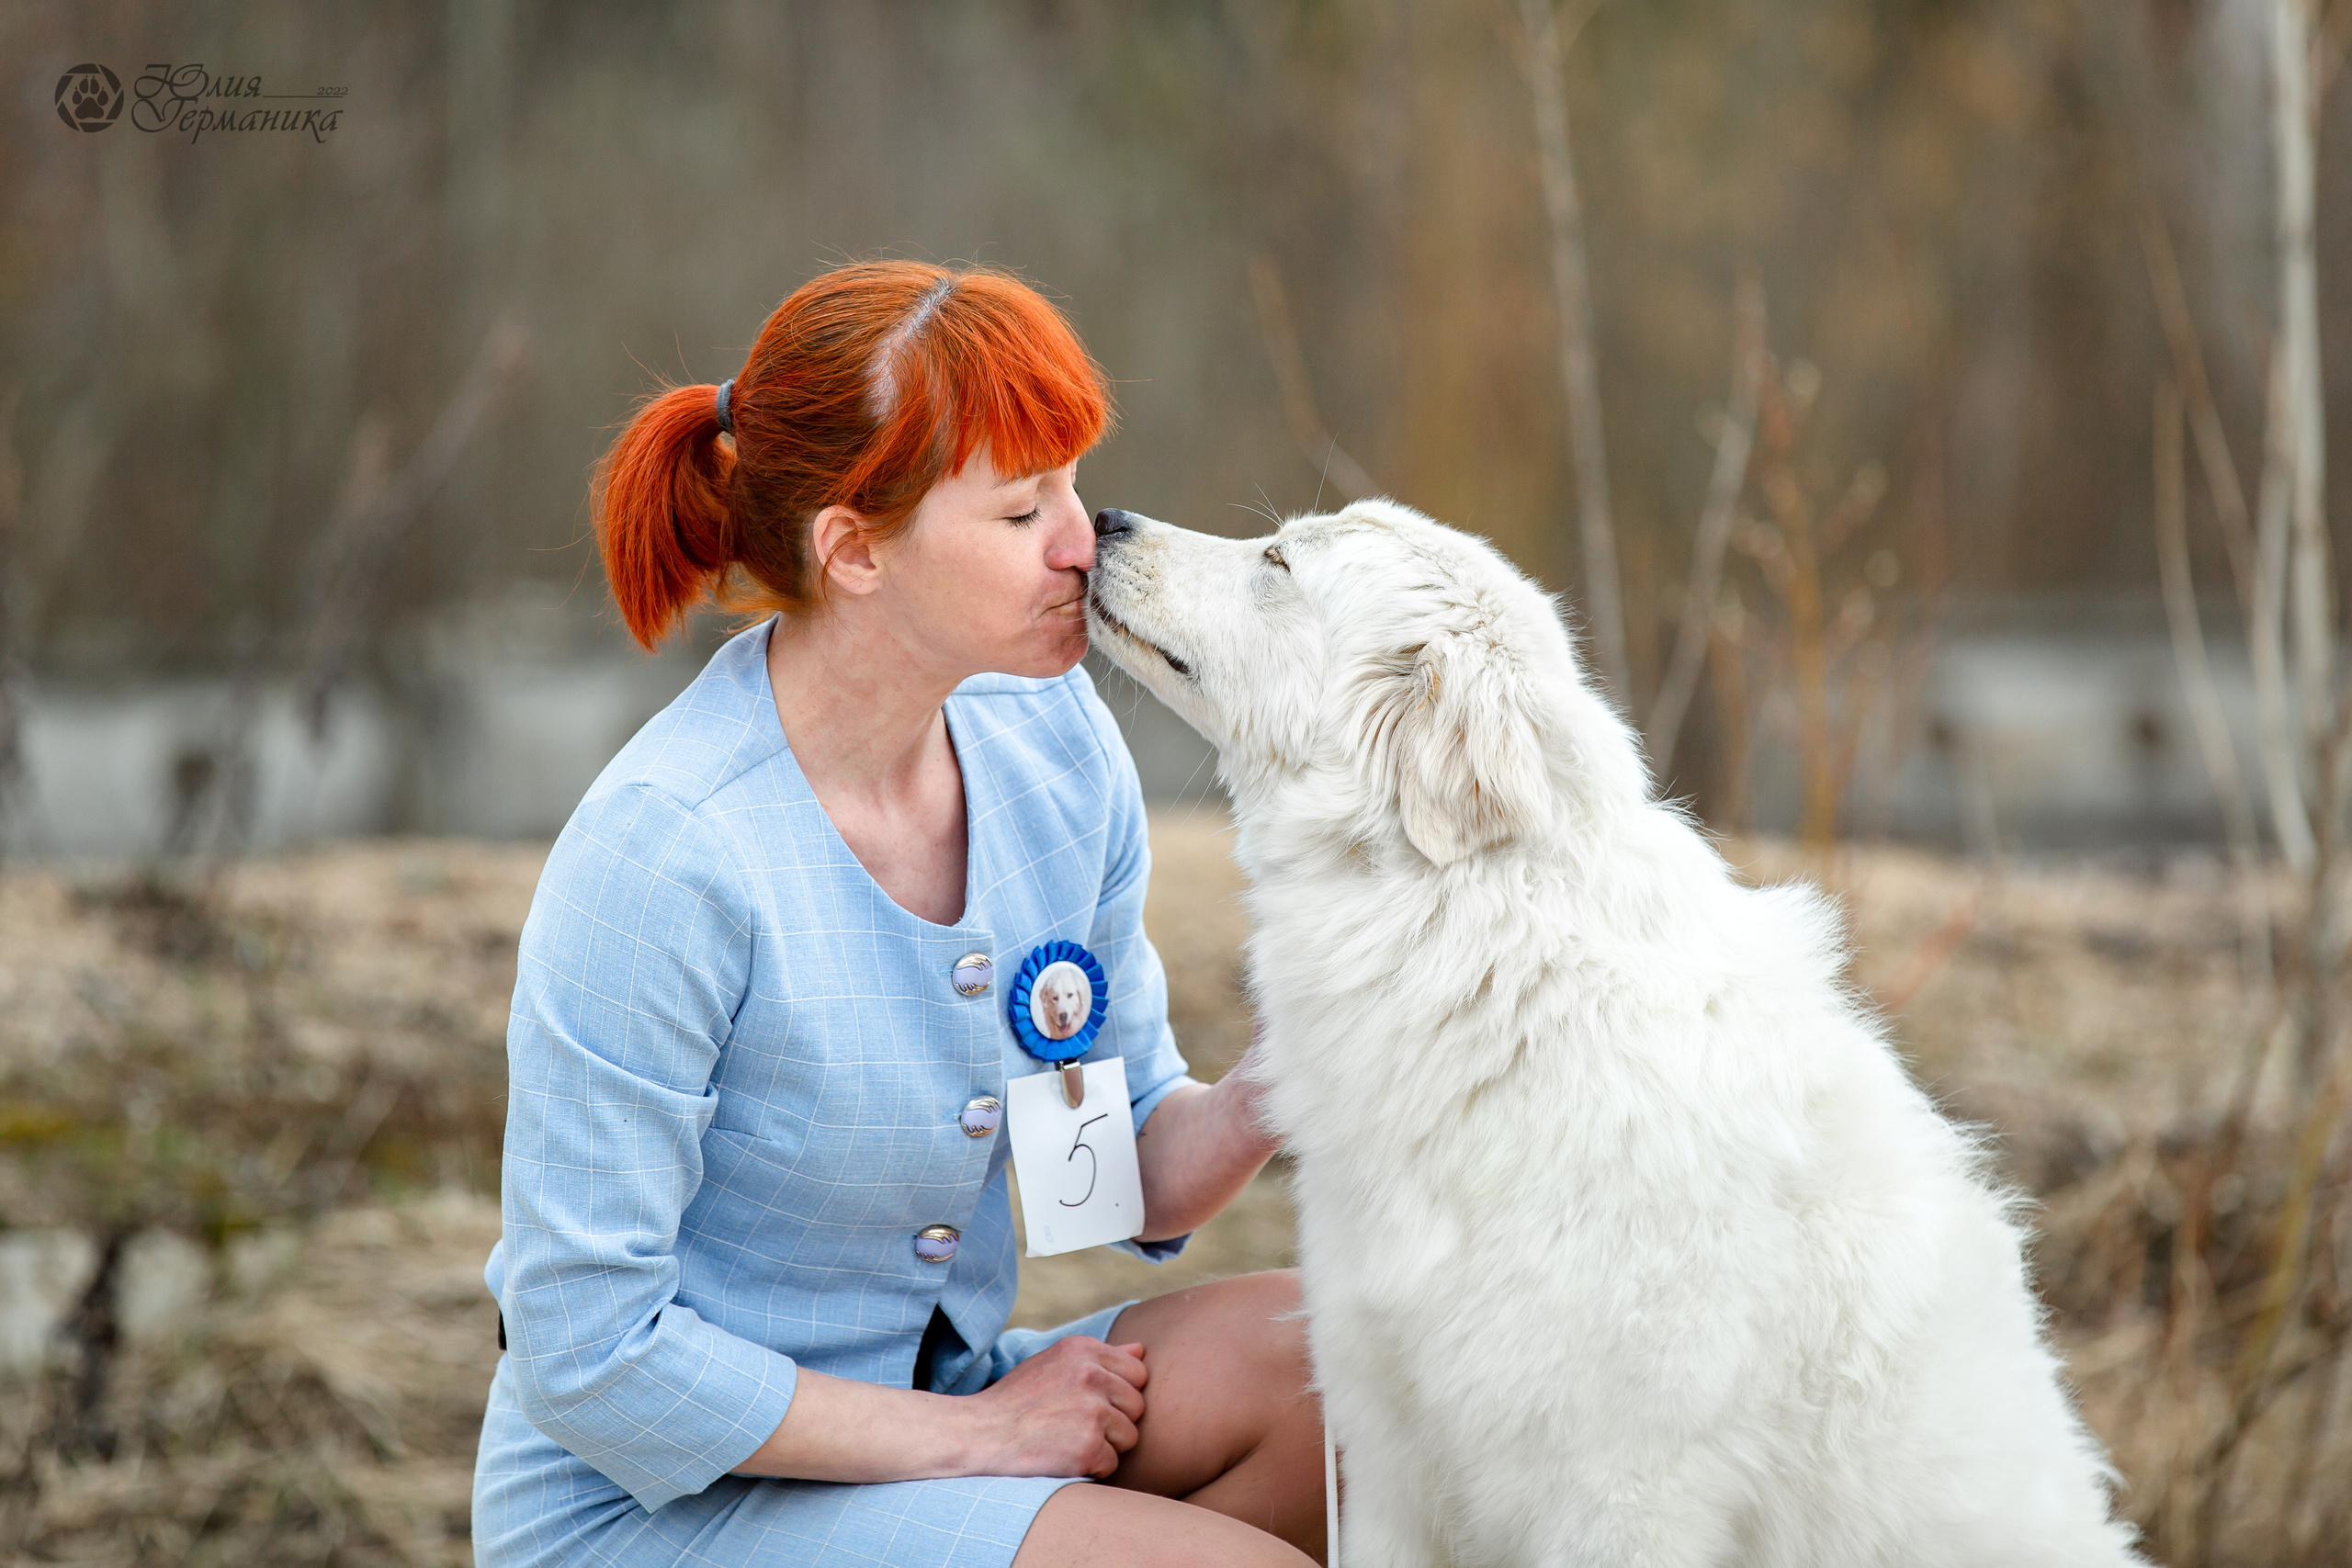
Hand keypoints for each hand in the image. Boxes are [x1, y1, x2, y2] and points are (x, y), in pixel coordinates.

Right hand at [962, 1335, 1148, 1477]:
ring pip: (1129, 1437)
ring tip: (1066, 1440)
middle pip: (1137, 1406)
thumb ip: (1098, 1357)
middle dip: (1115, 1421)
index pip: (1137, 1372)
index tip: (1089, 1403)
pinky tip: (1061, 1458)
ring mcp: (1091, 1411)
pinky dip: (1090, 1468)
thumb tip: (1142, 1350)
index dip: (1119, 1393)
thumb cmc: (1016, 1402)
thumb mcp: (1052, 1364)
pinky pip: (1112, 1463)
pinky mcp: (1088, 1446)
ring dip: (1104, 1446)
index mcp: (1083, 1349)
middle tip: (1074, 1425)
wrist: (978, 1436)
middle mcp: (1091, 1375)